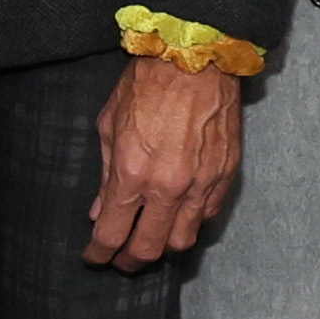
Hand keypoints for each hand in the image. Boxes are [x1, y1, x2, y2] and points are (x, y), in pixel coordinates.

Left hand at [87, 53, 247, 267]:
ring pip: (183, 240)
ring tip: (151, 242)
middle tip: (121, 260)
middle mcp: (169, 187)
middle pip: (148, 248)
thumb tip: (100, 211)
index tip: (94, 257)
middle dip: (130, 261)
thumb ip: (106, 174)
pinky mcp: (225, 175)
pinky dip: (190, 222)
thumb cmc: (148, 84)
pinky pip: (207, 215)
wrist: (194, 57)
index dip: (99, 253)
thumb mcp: (110, 126)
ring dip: (163, 247)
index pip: (112, 234)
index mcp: (133, 174)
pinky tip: (178, 216)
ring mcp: (201, 184)